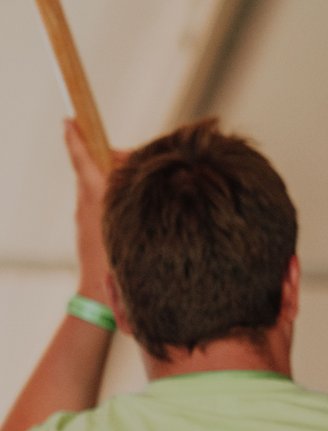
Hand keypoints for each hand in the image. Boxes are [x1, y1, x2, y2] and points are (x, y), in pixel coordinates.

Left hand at [64, 119, 125, 302]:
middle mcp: (86, 205)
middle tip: (135, 160)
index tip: (69, 120)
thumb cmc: (117, 260)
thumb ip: (124, 188)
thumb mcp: (125, 217)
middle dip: (112, 160)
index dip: (75, 138)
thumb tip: (126, 165)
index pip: (82, 159)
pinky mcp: (91, 234)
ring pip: (99, 190)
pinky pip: (101, 207)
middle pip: (95, 171)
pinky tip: (134, 209)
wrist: (101, 297)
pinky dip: (114, 200)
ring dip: (115, 182)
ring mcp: (86, 220)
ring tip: (141, 187)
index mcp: (94, 196)